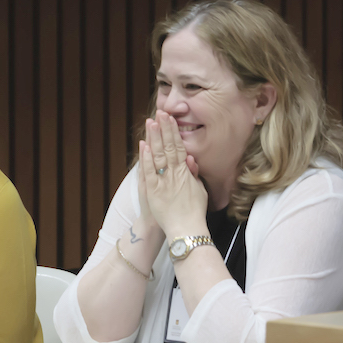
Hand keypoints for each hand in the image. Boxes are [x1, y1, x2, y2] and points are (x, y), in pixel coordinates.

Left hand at [139, 111, 207, 236]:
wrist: (186, 229)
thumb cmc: (194, 211)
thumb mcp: (199, 190)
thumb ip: (193, 174)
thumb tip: (190, 158)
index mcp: (185, 173)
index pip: (179, 147)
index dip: (173, 132)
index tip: (169, 119)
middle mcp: (174, 174)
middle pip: (168, 147)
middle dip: (163, 129)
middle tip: (159, 113)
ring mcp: (163, 181)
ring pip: (158, 155)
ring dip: (153, 138)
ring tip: (150, 122)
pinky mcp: (153, 190)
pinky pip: (149, 171)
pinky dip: (146, 158)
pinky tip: (143, 145)